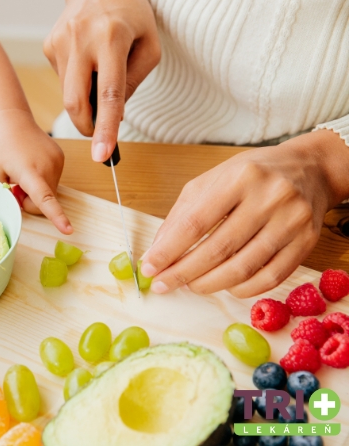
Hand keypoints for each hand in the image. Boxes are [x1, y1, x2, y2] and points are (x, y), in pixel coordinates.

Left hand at [0, 109, 71, 233]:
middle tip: (13, 186)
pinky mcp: (61, 159)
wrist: (12, 119)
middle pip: (44, 202)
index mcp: (30, 171)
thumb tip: (19, 207)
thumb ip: (3, 194)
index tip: (69, 230)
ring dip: (35, 190)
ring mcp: (58, 162)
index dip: (56, 216)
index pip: (45, 198)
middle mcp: (48, 167)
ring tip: (21, 173)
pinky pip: (52, 182)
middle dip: (28, 201)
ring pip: (49, 193)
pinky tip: (30, 166)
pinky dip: (41, 181)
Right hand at [44, 0, 159, 161]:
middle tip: (99, 135)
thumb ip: (133, 82)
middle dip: (87, 126)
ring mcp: (60, 42)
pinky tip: (86, 61)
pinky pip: (63, 80)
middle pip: (76, 102)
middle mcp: (81, 39)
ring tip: (99, 74)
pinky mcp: (49, 46)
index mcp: (112, 38)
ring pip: (68, 94)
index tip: (101, 155)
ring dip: (85, 99)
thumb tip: (112, 114)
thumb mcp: (149, 45)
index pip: (109, 94)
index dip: (105, 128)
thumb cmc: (130, 15)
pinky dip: (76, 82)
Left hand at [141, 130, 348, 297]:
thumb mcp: (211, 181)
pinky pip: (270, 278)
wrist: (310, 169)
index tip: (149, 267)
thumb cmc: (252, 175)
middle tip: (163, 284)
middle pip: (218, 249)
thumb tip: (157, 251)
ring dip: (209, 284)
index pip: (196, 222)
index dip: (169, 250)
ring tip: (190, 285)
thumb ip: (182, 214)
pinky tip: (225, 286)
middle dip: (184, 273)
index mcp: (240, 177)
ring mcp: (292, 221)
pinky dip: (242, 289)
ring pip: (243, 268)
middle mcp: (270, 197)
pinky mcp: (307, 242)